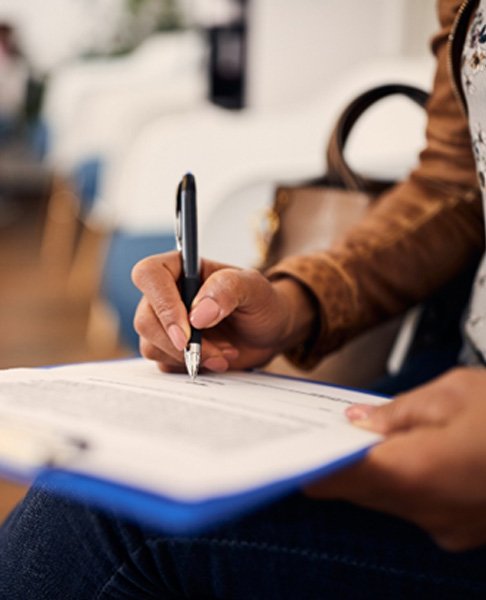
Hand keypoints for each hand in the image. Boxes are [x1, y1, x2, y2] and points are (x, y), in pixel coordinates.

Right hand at [131, 251, 314, 372]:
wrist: (270, 331)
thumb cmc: (261, 301)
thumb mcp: (254, 287)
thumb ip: (228, 289)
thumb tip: (197, 314)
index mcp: (181, 267)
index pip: (150, 275)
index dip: (163, 304)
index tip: (188, 331)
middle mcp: (167, 294)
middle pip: (145, 319)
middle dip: (179, 343)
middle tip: (215, 351)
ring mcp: (165, 323)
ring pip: (151, 345)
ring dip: (190, 357)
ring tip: (225, 352)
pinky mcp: (170, 349)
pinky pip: (164, 364)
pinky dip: (192, 367)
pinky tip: (218, 359)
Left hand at [305, 367, 485, 550]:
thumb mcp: (455, 393)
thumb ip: (398, 410)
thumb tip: (358, 420)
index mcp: (418, 471)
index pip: (341, 476)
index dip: (313, 463)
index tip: (293, 448)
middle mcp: (429, 510)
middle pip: (360, 488)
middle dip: (342, 460)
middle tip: (325, 430)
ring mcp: (448, 526)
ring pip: (387, 498)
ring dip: (376, 470)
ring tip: (368, 434)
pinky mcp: (464, 529)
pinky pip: (417, 507)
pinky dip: (406, 482)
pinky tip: (410, 454)